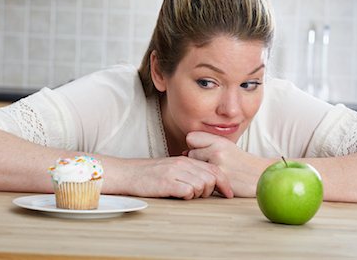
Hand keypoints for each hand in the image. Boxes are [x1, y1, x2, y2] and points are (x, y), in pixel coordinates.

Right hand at [119, 156, 233, 199]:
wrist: (127, 173)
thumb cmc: (149, 174)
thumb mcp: (172, 168)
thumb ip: (189, 172)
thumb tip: (208, 183)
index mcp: (186, 160)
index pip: (214, 169)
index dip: (225, 182)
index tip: (228, 193)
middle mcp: (182, 164)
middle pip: (211, 178)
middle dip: (212, 191)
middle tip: (201, 196)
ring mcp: (174, 172)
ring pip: (202, 185)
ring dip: (198, 194)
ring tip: (186, 195)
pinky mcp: (166, 183)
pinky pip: (188, 191)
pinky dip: (187, 196)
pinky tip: (178, 195)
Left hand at [186, 131, 267, 196]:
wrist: (261, 175)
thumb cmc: (241, 163)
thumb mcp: (226, 148)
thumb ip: (206, 146)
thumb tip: (183, 153)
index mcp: (219, 139)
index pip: (190, 137)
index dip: (194, 146)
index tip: (202, 153)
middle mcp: (217, 149)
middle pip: (190, 153)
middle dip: (196, 161)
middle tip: (210, 166)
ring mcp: (218, 163)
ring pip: (194, 166)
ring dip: (201, 172)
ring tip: (214, 174)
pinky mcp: (220, 178)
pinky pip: (202, 178)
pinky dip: (206, 182)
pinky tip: (216, 182)